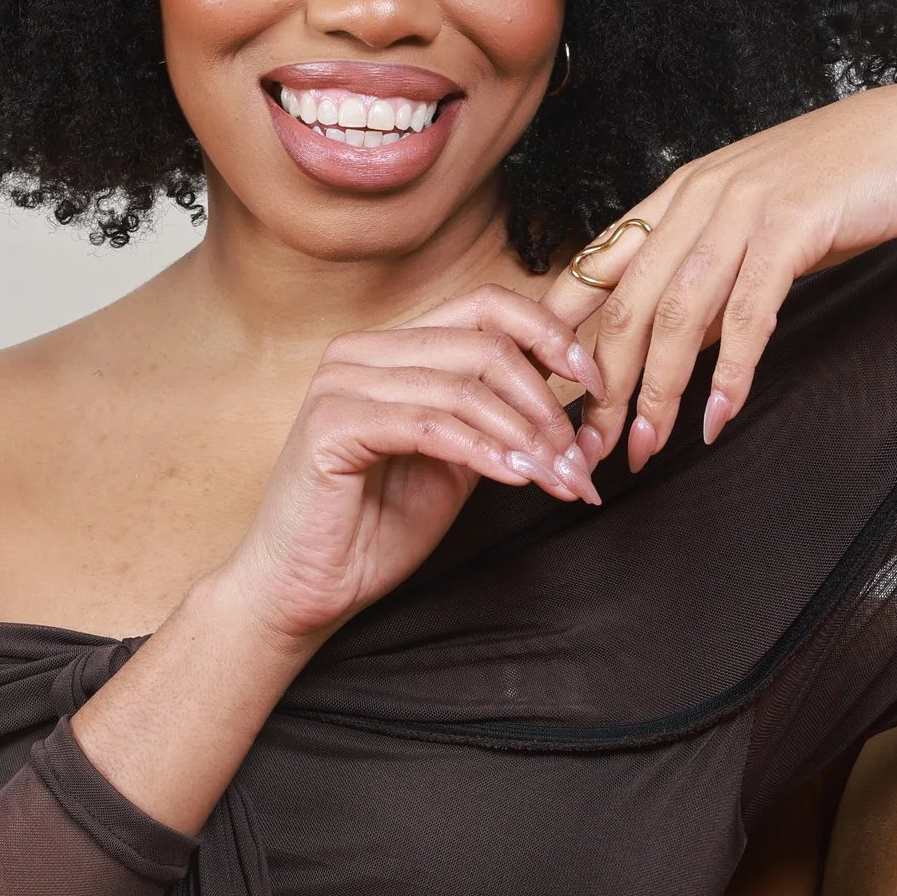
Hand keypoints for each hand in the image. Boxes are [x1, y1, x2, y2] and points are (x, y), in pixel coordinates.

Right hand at [217, 288, 605, 652]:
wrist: (304, 588)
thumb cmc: (372, 530)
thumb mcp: (456, 463)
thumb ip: (497, 421)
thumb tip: (571, 397)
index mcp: (391, 349)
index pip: (485, 306)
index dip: (549, 335)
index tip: (592, 383)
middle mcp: (362, 352)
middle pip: (485, 344)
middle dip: (546, 404)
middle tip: (579, 460)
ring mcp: (342, 383)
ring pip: (465, 386)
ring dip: (526, 437)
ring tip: (558, 480)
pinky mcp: (332, 425)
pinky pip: (431, 426)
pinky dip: (484, 452)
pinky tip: (516, 479)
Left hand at [548, 75, 896, 466]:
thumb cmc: (850, 184)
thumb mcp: (759, 223)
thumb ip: (712, 270)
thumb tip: (676, 338)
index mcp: (679, 194)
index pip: (597, 269)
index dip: (562, 336)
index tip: (546, 397)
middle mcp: (699, 196)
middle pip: (624, 304)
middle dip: (599, 388)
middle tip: (583, 449)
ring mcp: (744, 207)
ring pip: (677, 314)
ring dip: (656, 392)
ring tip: (642, 449)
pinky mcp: (794, 224)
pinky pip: (748, 312)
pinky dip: (729, 372)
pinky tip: (717, 418)